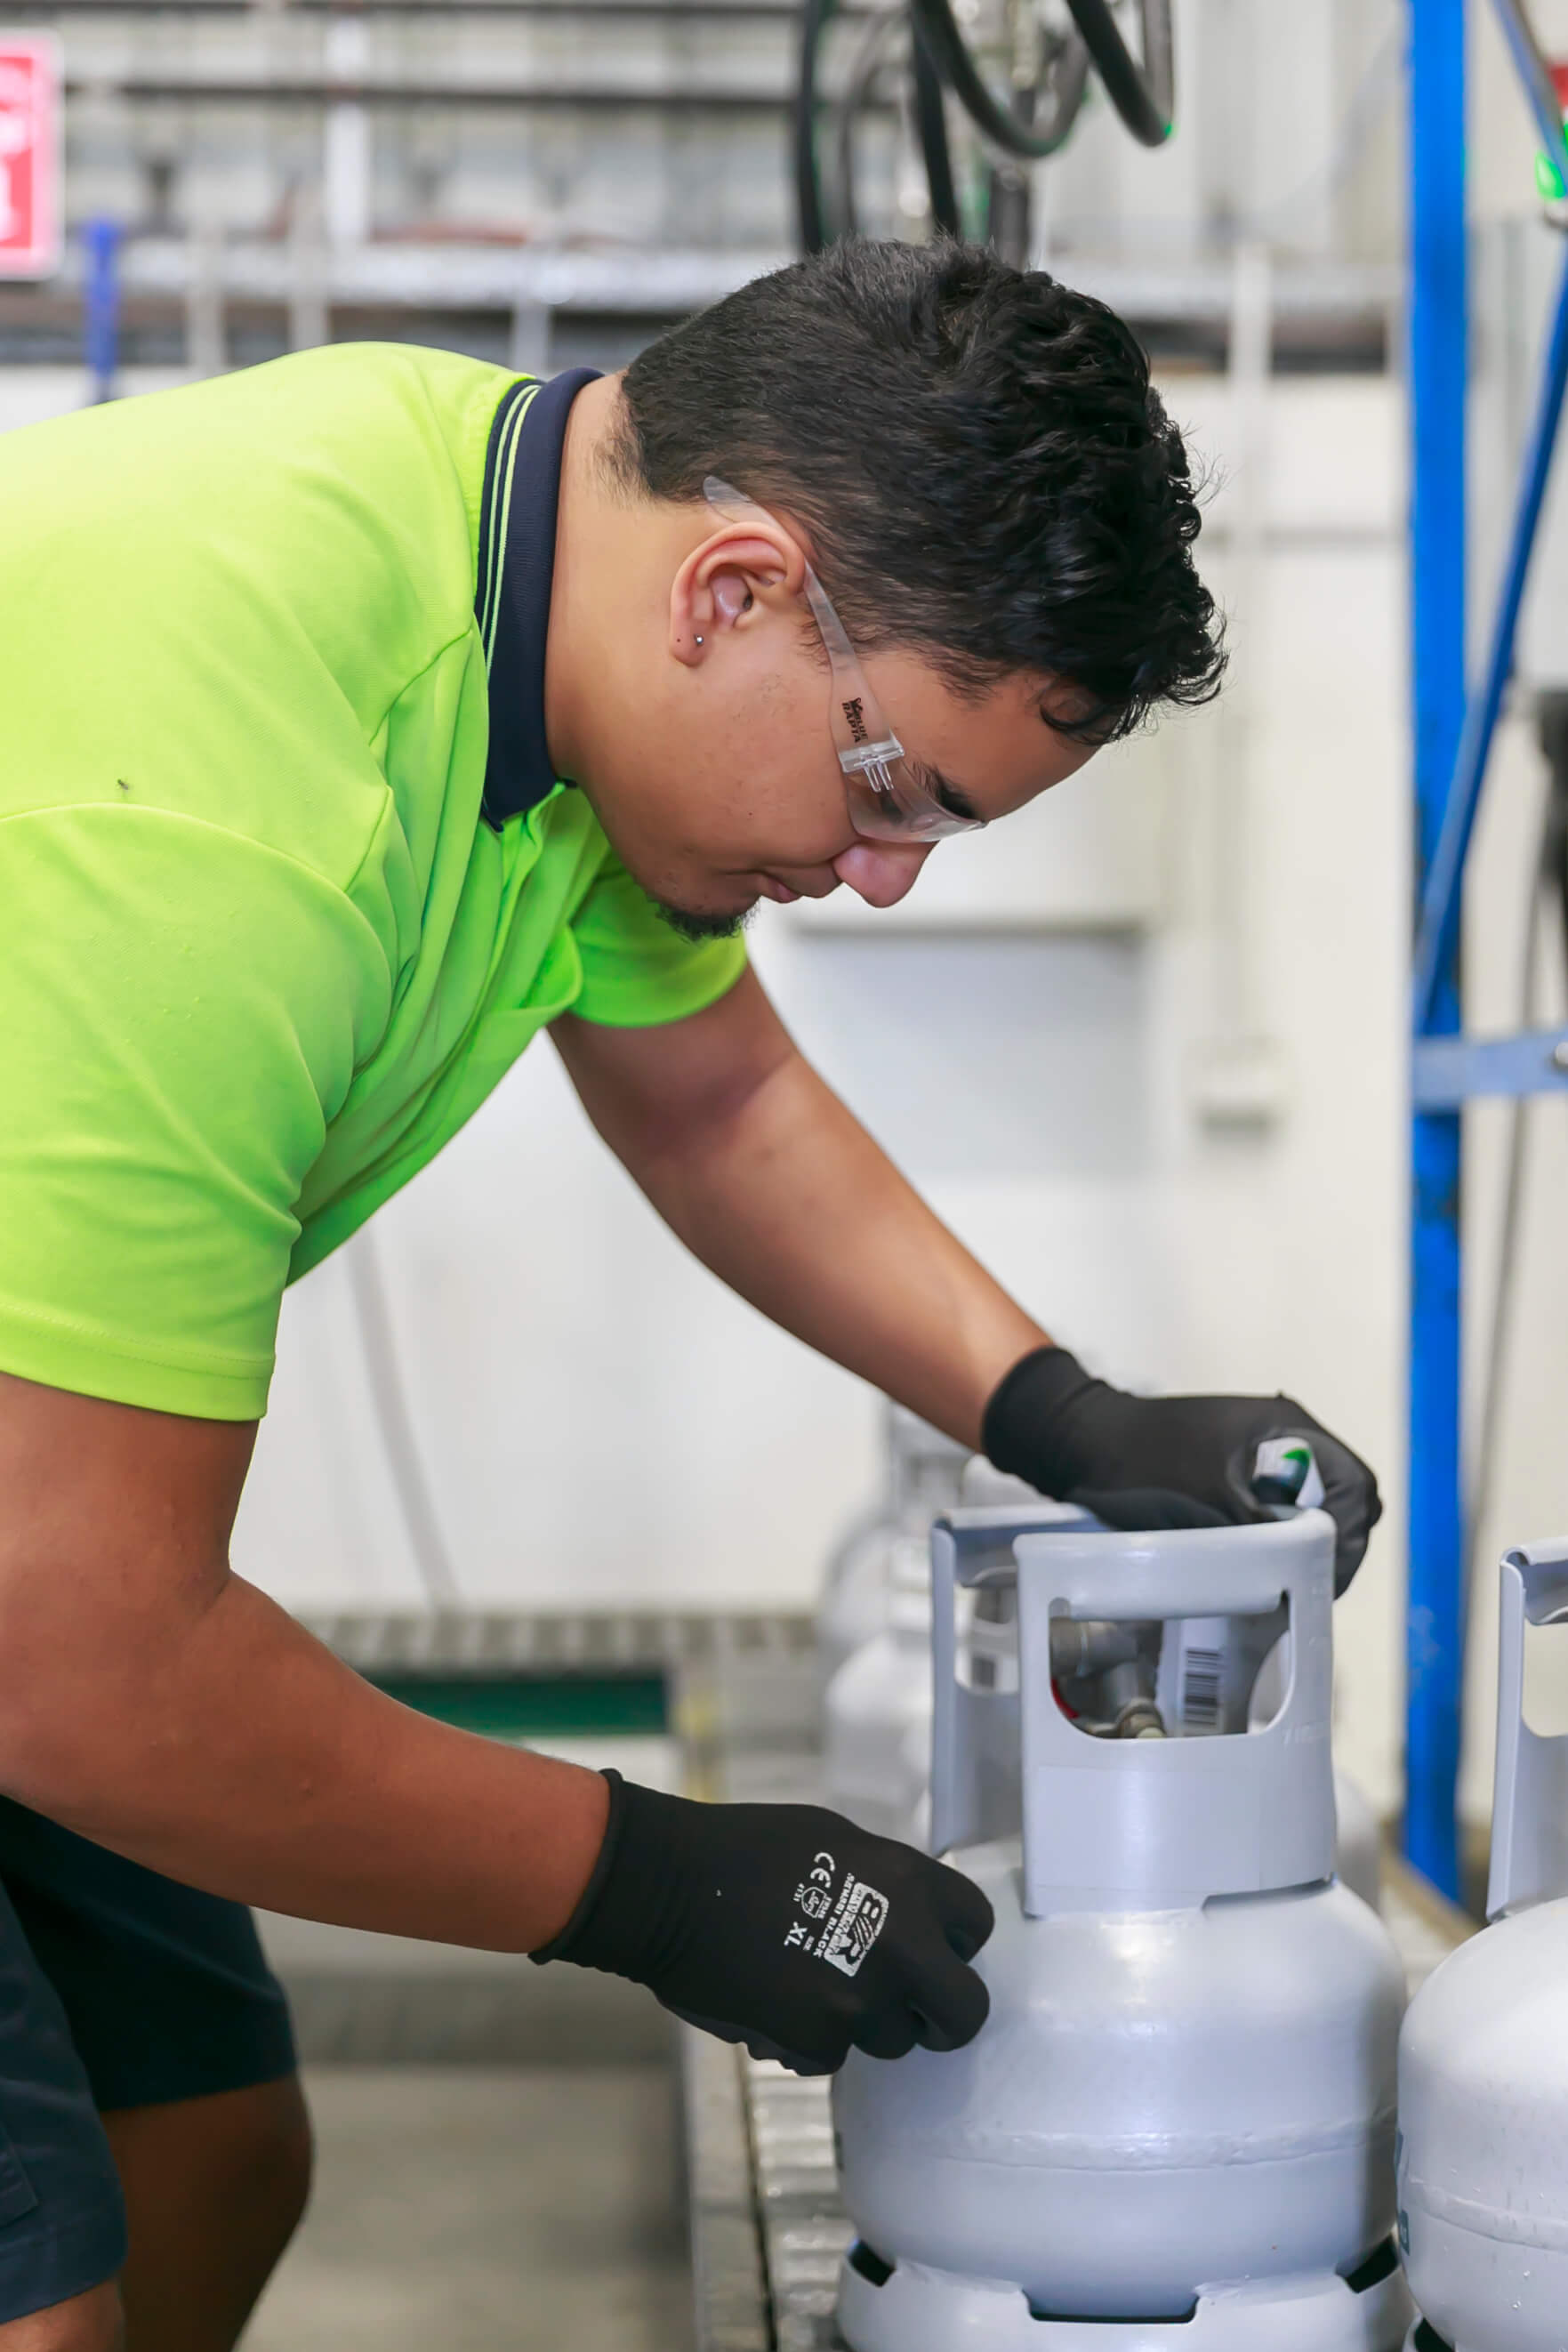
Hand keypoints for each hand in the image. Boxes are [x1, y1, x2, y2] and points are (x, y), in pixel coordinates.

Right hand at [532, 1773, 993, 2074]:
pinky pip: (832, 2055)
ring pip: (893, 2040)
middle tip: (911, 2011)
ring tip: (811, 1988)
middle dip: (942, 2017)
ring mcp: (861, 1999)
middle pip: (965, 2011)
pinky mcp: (817, 2040)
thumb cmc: (746, 1850)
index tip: (933, 1954)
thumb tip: (912, 1921)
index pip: (976, 1927)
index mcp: (909, 1882)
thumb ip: (887, 1884)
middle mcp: (901, 1944)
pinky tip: (773, 2005)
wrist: (670, 1886)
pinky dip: (809, 2040)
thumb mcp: (836, 1841)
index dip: (955, 1947)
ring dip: (863, 2025)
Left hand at [982, 1345, 1380, 1594]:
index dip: (1350, 1535)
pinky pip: (1282, 1510)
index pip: (1353, 1485)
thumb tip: (1310, 1566)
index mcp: (1287, 1427)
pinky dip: (1283, 1538)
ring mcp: (1264, 1454)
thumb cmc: (1138, 1461)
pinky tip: (1267, 1566)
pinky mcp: (1241, 1474)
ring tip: (1294, 1583)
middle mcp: (1285, 1435)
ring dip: (1312, 1543)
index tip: (1328, 1575)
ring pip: (1315, 1507)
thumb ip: (1265, 1528)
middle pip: (1343, 1497)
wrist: (1083, 1440)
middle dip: (1338, 1544)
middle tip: (1316, 1586)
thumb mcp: (1207, 1499)